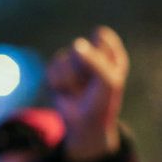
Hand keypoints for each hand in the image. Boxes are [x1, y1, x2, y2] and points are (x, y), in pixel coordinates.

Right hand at [46, 26, 127, 161]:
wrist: (85, 124)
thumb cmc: (103, 101)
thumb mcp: (108, 80)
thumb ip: (95, 60)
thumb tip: (76, 44)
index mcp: (110, 52)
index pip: (100, 36)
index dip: (98, 52)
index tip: (103, 69)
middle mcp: (90, 54)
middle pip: (79, 46)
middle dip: (81, 68)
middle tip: (89, 83)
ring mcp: (71, 62)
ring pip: (63, 59)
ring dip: (70, 79)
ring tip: (78, 90)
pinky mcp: (55, 72)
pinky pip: (51, 68)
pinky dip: (58, 83)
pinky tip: (66, 91)